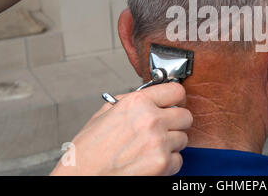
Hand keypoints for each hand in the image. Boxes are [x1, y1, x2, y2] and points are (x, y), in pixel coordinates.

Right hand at [50, 83, 192, 175]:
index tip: (176, 104)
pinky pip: (178, 160)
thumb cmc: (87, 151)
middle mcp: (150, 119)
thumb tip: (149, 97)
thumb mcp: (104, 114)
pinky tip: (150, 161)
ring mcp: (158, 142)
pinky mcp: (162, 163)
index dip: (177, 98)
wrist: (81, 177)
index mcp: (137, 103)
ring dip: (171, 144)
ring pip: (183, 139)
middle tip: (165, 129)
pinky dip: (168, 163)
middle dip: (177, 123)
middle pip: (186, 116)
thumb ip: (130, 101)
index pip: (176, 90)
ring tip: (151, 148)